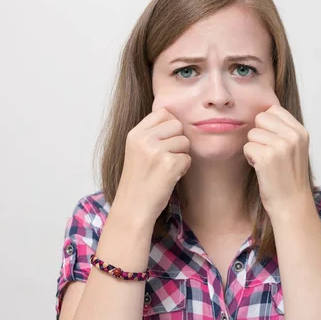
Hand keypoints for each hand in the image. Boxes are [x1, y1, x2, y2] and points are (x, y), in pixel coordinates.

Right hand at [115, 107, 190, 225]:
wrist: (133, 207)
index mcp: (135, 133)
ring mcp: (156, 151)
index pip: (163, 112)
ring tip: (166, 168)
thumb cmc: (138, 180)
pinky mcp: (169, 165)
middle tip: (166, 157)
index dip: (169, 126)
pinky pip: (187, 158)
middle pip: (177, 125)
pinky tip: (169, 177)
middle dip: (177, 140)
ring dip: (180, 156)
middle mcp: (144, 139)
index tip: (164, 141)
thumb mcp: (137, 150)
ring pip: (185, 141)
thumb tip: (175, 118)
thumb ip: (151, 133)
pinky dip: (183, 169)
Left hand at [243, 105, 311, 215]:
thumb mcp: (295, 148)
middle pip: (261, 118)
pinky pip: (247, 147)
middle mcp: (292, 136)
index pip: (274, 109)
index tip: (272, 140)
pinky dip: (250, 158)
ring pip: (252, 133)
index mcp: (301, 131)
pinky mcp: (266, 158)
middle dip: (259, 134)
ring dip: (254, 148)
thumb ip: (283, 129)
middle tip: (267, 151)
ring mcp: (280, 146)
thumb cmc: (289, 176)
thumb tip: (261, 113)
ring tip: (266, 162)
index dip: (267, 124)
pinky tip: (261, 168)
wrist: (291, 203)